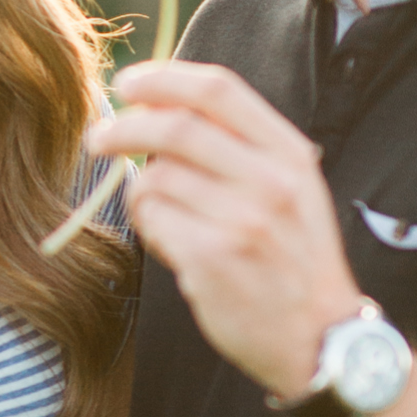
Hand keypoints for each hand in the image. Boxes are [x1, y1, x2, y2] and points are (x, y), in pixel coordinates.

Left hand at [93, 60, 363, 401]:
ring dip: (141, 191)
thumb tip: (158, 108)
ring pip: (154, 178)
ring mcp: (242, 221)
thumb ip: (241, 146)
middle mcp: (270, 181)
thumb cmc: (294, 259)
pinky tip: (169, 241)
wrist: (318, 337)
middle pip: (174, 127)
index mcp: (291, 154)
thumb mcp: (293, 189)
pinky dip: (147, 226)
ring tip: (159, 214)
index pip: (218, 90)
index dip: (163, 79)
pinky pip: (151, 221)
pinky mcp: (211, 259)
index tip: (128, 83)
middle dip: (122, 127)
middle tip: (98, 139)